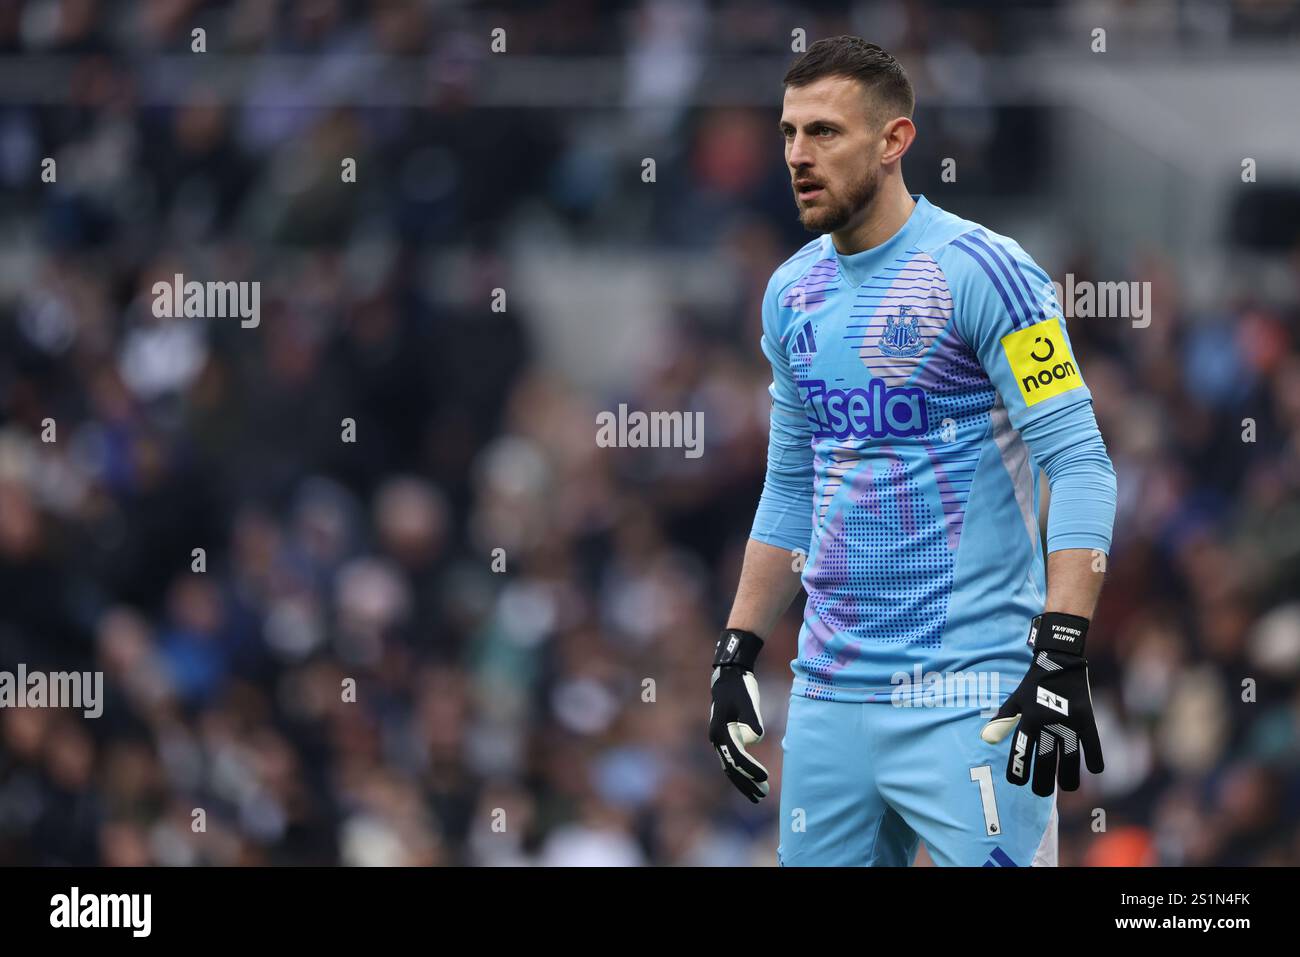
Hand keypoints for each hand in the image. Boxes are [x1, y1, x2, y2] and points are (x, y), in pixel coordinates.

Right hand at [708, 628, 768, 802]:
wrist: (728, 676)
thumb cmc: (739, 688)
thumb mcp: (747, 701)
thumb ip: (751, 719)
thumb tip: (756, 737)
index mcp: (720, 732)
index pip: (736, 758)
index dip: (750, 770)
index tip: (765, 778)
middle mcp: (717, 739)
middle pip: (731, 768)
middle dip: (746, 784)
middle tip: (762, 796)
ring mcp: (720, 739)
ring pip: (730, 766)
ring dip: (744, 781)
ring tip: (760, 793)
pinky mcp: (725, 737)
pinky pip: (732, 759)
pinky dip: (742, 770)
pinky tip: (752, 776)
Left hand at [980, 612, 1103, 795]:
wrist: (1059, 660)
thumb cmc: (1034, 682)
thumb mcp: (1016, 699)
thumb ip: (1003, 719)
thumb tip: (988, 739)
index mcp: (1027, 718)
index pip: (1021, 751)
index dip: (1018, 770)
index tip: (1018, 783)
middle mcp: (1047, 722)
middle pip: (1045, 761)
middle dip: (1043, 782)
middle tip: (1041, 792)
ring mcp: (1068, 721)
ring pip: (1069, 758)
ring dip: (1068, 777)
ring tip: (1068, 787)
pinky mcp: (1086, 718)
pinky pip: (1092, 744)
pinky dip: (1095, 759)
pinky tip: (1094, 770)